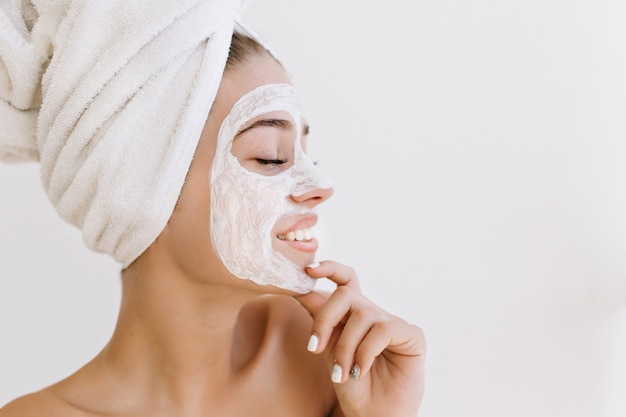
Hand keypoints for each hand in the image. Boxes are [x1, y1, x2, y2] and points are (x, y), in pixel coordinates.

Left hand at [295, 261, 425, 416]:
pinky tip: (359, 370)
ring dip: (345, 346)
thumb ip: (320, 321)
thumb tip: (303, 291)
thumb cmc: (351, 386)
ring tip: (341, 372)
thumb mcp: (328, 351)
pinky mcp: (412, 336)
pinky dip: (365, 352)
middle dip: (326, 318)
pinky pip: (383, 329)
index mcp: (353, 315)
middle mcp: (374, 315)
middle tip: (315, 348)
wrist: (372, 416)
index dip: (330, 269)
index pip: (345, 281)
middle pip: (347, 294)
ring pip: (363, 314)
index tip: (309, 270)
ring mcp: (393, 323)